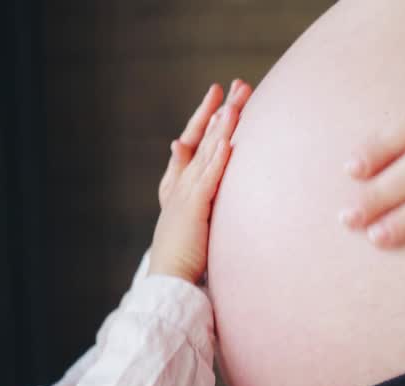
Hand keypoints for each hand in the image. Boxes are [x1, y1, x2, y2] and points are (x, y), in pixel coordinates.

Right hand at [149, 79, 251, 282]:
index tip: (223, 103)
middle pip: (203, 139)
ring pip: (207, 152)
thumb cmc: (185, 261)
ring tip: (236, 101)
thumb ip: (207, 209)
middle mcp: (181, 185)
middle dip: (220, 111)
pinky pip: (209, 177)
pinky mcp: (193, 207)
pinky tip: (229, 139)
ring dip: (222, 125)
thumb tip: (220, 200)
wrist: (167, 280)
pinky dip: (219, 157)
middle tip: (237, 85)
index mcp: (180, 188)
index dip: (209, 121)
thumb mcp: (197, 227)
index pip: (196, 146)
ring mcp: (185, 193)